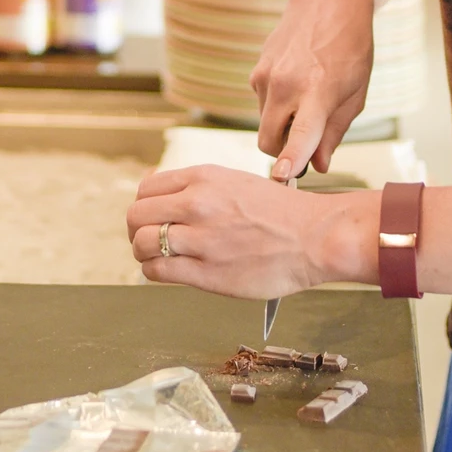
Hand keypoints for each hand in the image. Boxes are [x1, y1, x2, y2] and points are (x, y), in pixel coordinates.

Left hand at [127, 164, 375, 297]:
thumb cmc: (280, 212)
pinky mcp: (208, 273)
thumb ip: (197, 187)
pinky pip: (158, 271)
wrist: (315, 236)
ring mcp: (202, 239)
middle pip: (136, 216)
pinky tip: (170, 271)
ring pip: (143, 244)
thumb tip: (158, 194)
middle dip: (138, 229)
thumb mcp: (235, 181)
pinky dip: (155, 272)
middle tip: (148, 239)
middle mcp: (198, 204)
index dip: (145, 205)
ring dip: (144, 253)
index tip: (152, 217)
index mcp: (204, 178)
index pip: (146, 188)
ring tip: (158, 257)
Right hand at [249, 0, 374, 178]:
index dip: (290, 160)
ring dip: (281, 126)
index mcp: (317, 91)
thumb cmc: (351, 48)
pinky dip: (277, 106)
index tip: (281, 178)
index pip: (300, 134)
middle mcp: (285, 84)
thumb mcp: (356, 94)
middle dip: (283, 152)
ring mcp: (266, 76)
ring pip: (265, 124)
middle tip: (308, 143)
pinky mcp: (256, 70)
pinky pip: (263, 104)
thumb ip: (334, 133)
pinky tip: (297, 83)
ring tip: (308, 99)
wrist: (329, 0)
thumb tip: (319, 166)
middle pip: (269, 142)